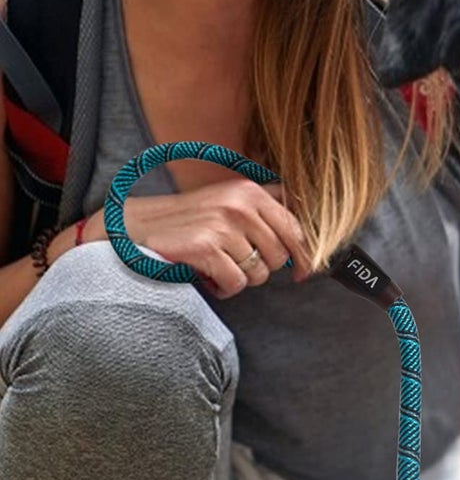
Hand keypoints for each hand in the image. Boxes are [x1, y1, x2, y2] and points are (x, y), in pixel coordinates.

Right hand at [121, 179, 307, 296]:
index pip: (296, 229)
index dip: (305, 255)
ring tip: (217, 267)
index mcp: (250, 192)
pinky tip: (208, 277)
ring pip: (259, 273)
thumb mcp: (228, 203)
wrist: (132, 227)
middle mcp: (240, 204)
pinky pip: (236, 283)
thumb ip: (266, 213)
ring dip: (240, 278)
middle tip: (236, 264)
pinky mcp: (206, 247)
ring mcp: (223, 225)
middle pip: (280, 256)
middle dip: (263, 268)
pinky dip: (224, 288)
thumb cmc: (187, 221)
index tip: (304, 272)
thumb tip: (306, 242)